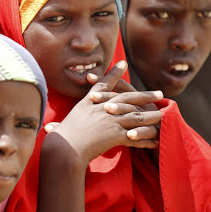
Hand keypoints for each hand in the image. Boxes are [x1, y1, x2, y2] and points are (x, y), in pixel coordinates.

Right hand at [46, 61, 162, 166]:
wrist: (65, 148)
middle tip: (158, 93)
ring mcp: (110, 119)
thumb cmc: (60, 138)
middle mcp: (102, 107)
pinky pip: (135, 135)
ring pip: (136, 114)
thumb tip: (48, 129)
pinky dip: (146, 137)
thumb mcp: (59, 125)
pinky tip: (156, 139)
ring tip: (163, 113)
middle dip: (144, 95)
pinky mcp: (116, 133)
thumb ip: (58, 126)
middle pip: (127, 97)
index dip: (114, 73)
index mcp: (89, 102)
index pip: (103, 83)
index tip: (122, 63)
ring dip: (151, 114)